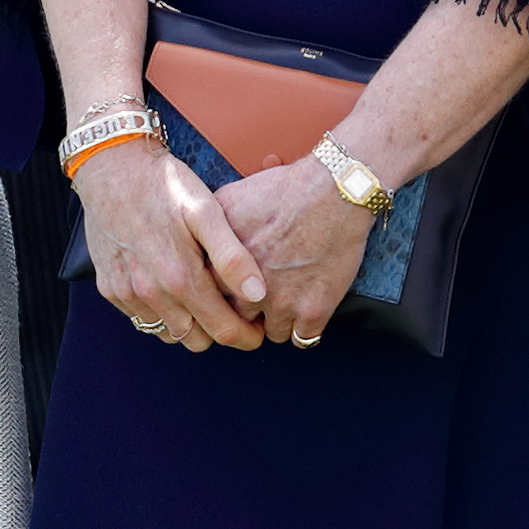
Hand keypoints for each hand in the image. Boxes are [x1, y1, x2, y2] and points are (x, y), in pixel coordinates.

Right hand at [72, 138, 268, 351]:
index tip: (257, 325)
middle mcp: (151, 293)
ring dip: (188, 322)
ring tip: (199, 293)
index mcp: (180, 278)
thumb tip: (258, 294)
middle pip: (197, 340)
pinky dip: (159, 310)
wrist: (109, 164)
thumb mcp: (204, 209)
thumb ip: (231, 255)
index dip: (247, 335)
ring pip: (168, 333)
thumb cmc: (162, 183)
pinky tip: (167, 283)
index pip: (224, 332)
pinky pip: (141, 317)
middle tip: (229, 305)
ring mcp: (126, 292)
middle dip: (218, 329)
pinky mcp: (109, 286)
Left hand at [213, 156, 375, 344]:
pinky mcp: (314, 311)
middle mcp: (247, 287)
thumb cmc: (281, 189)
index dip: (219, 293)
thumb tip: (197, 246)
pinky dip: (303, 328)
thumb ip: (210, 231)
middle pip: (236, 319)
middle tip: (257, 299)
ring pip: (270, 333)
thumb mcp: (228, 199)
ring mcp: (281, 303)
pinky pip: (302, 339)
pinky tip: (304, 310)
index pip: (207, 296)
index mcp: (223, 263)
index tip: (228, 290)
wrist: (331, 191)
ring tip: (283, 301)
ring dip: (275, 321)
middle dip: (246, 311)